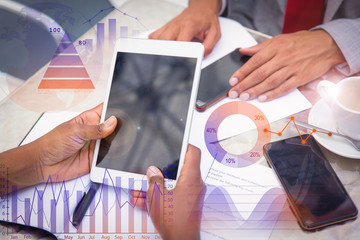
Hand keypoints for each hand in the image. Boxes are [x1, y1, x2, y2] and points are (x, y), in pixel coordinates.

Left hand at [0, 104, 116, 192]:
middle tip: (126, 128)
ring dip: (117, 143)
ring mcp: (96, 145)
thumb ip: (96, 128)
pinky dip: (113, 157)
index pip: (107, 109)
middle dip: (121, 127)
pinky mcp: (96, 159)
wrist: (42, 164)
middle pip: (114, 126)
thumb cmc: (52, 143)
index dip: (117, 107)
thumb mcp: (75, 131)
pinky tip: (113, 154)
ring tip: (118, 142)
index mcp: (89, 119)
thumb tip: (113, 121)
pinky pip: (109, 157)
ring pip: (114, 142)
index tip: (128, 108)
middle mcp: (95, 131)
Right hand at [131, 145, 204, 239]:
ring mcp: (191, 196)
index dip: (185, 144)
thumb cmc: (175, 221)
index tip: (177, 140)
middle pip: (178, 170)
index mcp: (191, 178)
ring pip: (172, 185)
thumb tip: (152, 171)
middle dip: (160, 171)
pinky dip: (160, 197)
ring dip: (156, 186)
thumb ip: (154, 180)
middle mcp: (194, 185)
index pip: (193, 152)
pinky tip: (143, 200)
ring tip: (139, 189)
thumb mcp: (158, 196)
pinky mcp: (186, 206)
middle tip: (149, 169)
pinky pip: (172, 196)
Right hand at [149, 0, 220, 55]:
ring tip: (167, 55)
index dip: (181, 54)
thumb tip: (201, 56)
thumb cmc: (207, 20)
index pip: (180, 42)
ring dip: (160, 49)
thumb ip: (209, 46)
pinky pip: (154, 36)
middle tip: (173, 60)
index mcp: (189, 25)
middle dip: (167, 53)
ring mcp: (169, 25)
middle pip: (164, 41)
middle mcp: (177, 24)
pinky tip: (162, 48)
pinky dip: (155, 44)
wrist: (202, 8)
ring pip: (156, 39)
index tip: (183, 60)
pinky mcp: (165, 27)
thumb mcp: (215, 33)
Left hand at [228, 30, 345, 101]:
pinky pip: (284, 87)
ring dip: (256, 91)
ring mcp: (291, 68)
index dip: (242, 72)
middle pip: (260, 74)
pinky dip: (273, 94)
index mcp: (275, 47)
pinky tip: (263, 98)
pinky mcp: (300, 78)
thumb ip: (260, 47)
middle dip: (245, 84)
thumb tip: (243, 50)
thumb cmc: (302, 42)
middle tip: (234, 92)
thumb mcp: (279, 39)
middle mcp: (282, 58)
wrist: (326, 45)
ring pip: (270, 82)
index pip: (254, 61)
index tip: (232, 80)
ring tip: (245, 96)